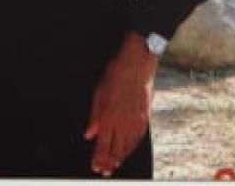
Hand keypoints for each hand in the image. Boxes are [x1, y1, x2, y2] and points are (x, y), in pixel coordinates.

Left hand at [84, 33, 157, 175]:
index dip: (99, 158)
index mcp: (108, 117)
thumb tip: (89, 135)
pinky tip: (128, 150)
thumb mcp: (98, 93)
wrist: (136, 64)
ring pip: (128, 146)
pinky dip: (132, 147)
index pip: (102, 145)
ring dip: (120, 157)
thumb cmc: (115, 75)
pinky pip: (138, 138)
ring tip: (115, 165)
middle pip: (115, 149)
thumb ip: (94, 117)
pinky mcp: (145, 117)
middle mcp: (122, 122)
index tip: (95, 167)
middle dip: (109, 162)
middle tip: (104, 172)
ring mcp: (135, 120)